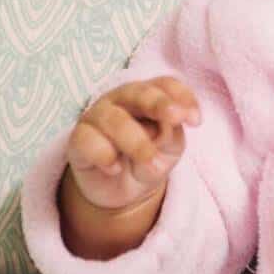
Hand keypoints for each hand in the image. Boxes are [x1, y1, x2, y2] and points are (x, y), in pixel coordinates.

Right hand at [65, 77, 201, 210]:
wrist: (120, 189)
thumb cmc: (148, 158)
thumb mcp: (169, 149)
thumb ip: (170, 134)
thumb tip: (166, 126)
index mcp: (148, 97)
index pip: (165, 85)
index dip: (182, 96)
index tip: (195, 121)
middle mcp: (122, 100)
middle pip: (139, 93)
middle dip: (159, 104)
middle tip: (176, 119)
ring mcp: (97, 117)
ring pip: (114, 119)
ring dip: (137, 142)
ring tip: (151, 164)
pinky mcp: (78, 140)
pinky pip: (87, 141)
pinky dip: (104, 155)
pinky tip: (115, 169)